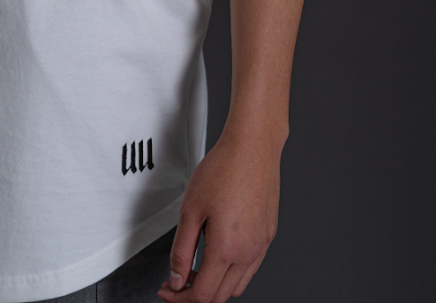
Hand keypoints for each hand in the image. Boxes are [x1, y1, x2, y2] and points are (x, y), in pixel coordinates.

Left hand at [156, 127, 281, 302]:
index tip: (167, 290)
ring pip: (237, 286)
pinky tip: (218, 254)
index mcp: (227, 249)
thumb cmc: (223, 169)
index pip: (202, 295)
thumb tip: (177, 279)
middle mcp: (248, 252)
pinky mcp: (268, 235)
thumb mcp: (190, 209)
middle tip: (176, 282)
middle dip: (194, 295)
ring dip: (214, 285)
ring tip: (196, 269)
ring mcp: (261, 245)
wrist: (252, 147)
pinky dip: (232, 272)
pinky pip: (250, 268)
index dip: (180, 298)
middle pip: (220, 296)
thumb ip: (182, 250)